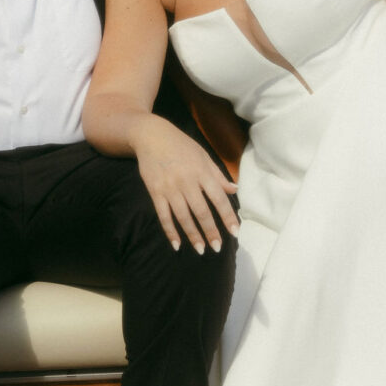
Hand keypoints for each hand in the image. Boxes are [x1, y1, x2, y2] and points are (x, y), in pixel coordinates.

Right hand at [132, 116, 239, 253]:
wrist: (151, 135)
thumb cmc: (181, 145)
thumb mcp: (203, 155)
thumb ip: (218, 175)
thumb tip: (234, 190)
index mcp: (202, 172)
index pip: (218, 198)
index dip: (227, 216)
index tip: (235, 232)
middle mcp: (186, 181)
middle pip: (201, 211)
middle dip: (210, 231)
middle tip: (217, 247)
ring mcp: (169, 188)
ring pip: (183, 216)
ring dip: (192, 235)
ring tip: (200, 250)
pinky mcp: (155, 192)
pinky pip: (163, 215)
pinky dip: (170, 231)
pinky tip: (176, 244)